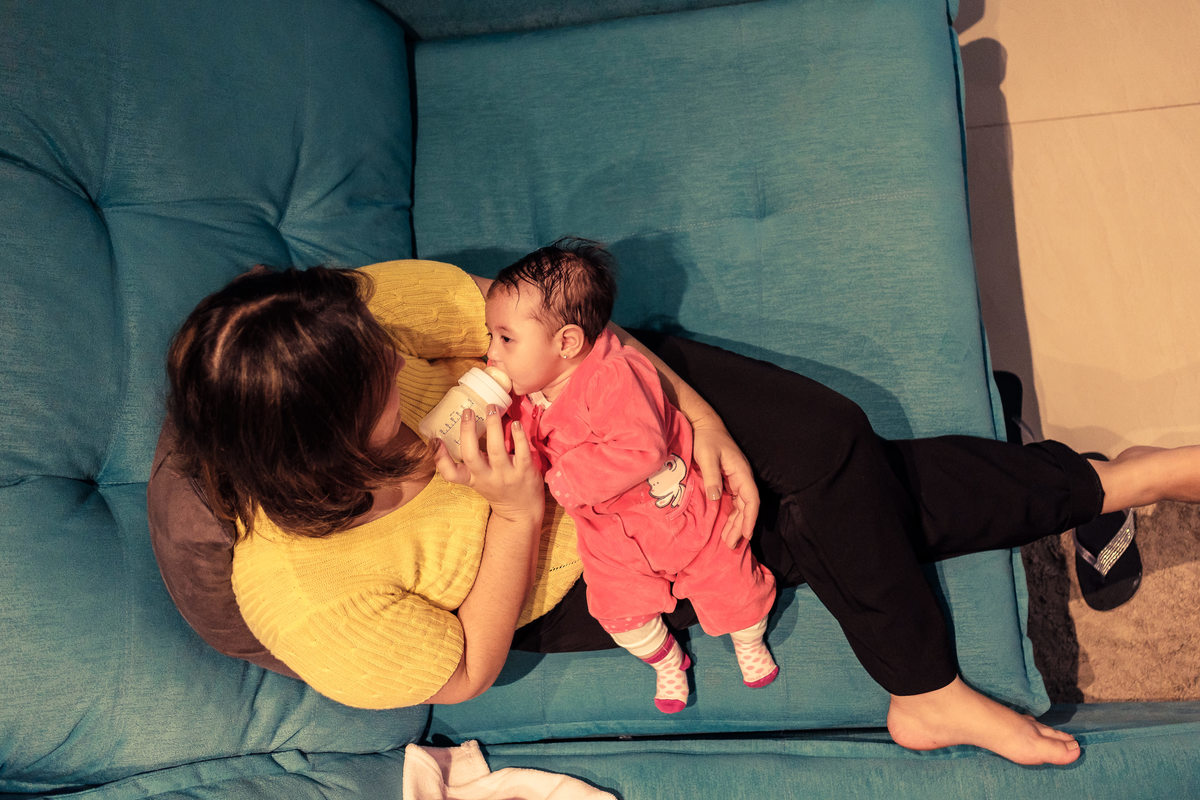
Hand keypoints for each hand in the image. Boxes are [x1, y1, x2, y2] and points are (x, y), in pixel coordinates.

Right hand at [434, 406, 544, 523]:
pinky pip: (521, 451)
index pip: (450, 474)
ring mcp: (506, 475)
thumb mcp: (477, 479)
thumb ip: (469, 460)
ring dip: (493, 426)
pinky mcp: (524, 472)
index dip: (440, 458)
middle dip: (467, 432)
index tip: (435, 439)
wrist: (521, 511)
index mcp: (472, 479)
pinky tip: (515, 423)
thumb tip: (458, 430)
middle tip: (468, 411)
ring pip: (496, 450)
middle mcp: (487, 478)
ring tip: (491, 408)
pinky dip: (518, 435)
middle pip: (471, 456)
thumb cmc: (497, 488)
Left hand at [692, 420, 758, 547]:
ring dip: (736, 523)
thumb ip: (712, 477)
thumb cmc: (706, 438)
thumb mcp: (707, 456)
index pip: (751, 499)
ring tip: (728, 541)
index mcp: (741, 472)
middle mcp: (742, 477)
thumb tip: (716, 499)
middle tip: (731, 544)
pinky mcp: (729, 480)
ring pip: (741, 506)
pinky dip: (732, 515)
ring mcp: (736, 479)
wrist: (704, 424)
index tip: (746, 534)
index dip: (749, 518)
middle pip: (747, 506)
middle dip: (741, 526)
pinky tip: (726, 526)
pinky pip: (734, 502)